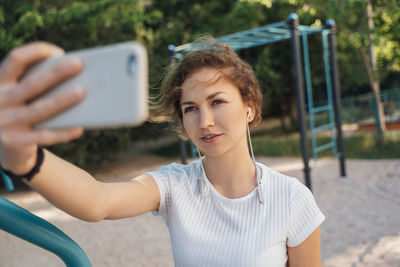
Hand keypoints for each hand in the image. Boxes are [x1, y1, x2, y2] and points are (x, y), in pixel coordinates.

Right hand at [0, 42, 84, 173]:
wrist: (3, 146)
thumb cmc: (20, 111)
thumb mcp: (19, 96)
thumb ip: (36, 85)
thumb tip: (75, 78)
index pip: (15, 60)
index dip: (36, 52)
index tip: (59, 52)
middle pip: (31, 84)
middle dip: (56, 73)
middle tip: (78, 64)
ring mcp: (5, 123)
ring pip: (39, 110)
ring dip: (61, 100)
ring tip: (81, 92)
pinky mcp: (14, 142)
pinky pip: (44, 136)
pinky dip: (63, 132)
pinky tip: (78, 128)